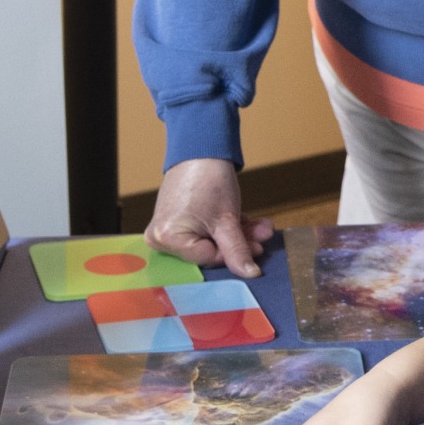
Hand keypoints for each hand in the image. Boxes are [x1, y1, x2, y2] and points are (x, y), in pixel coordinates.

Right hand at [146, 157, 273, 278]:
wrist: (201, 150)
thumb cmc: (209, 180)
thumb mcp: (227, 221)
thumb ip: (237, 250)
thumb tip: (250, 274)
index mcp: (167, 238)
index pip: (206, 259)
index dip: (233, 254)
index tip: (255, 248)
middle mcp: (161, 237)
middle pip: (208, 251)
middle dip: (240, 243)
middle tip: (262, 238)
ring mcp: (167, 229)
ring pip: (210, 241)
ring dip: (238, 235)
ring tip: (260, 227)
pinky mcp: (177, 221)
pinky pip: (205, 231)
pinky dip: (226, 227)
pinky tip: (248, 221)